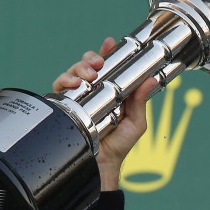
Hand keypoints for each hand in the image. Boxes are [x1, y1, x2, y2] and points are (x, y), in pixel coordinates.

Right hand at [52, 37, 159, 190]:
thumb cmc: (118, 146)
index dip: (107, 53)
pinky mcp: (62, 107)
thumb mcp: (136, 123)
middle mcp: (92, 93)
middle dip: (91, 59)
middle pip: (87, 66)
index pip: (107, 68)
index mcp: (110, 93)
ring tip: (88, 76)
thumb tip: (151, 80)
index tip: (110, 43)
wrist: (100, 166)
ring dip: (79, 68)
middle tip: (97, 64)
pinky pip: (58, 87)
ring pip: (73, 73)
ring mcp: (76, 99)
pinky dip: (64, 81)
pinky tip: (73, 84)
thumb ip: (141, 102)